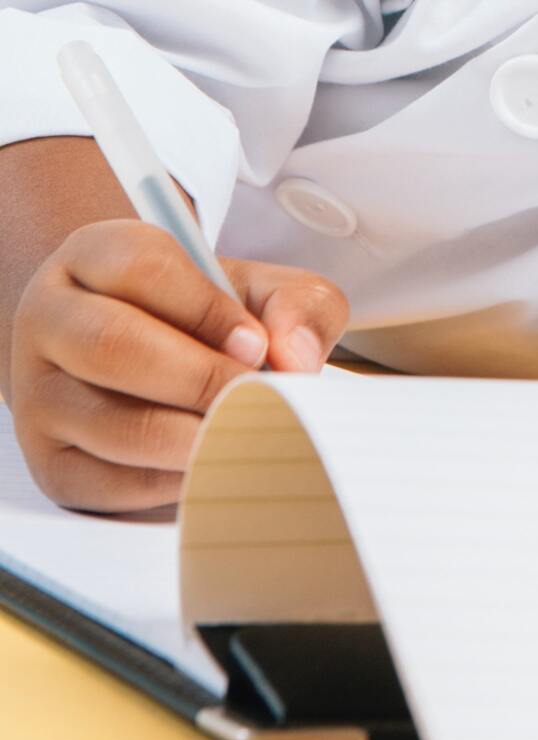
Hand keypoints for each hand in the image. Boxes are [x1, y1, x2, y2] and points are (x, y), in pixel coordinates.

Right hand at [6, 218, 348, 511]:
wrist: (142, 362)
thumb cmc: (202, 321)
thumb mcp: (253, 290)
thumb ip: (295, 304)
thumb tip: (295, 357)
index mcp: (94, 255)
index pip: (141, 269)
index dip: (207, 309)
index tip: (255, 344)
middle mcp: (50, 321)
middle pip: (114, 345)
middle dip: (202, 379)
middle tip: (258, 397)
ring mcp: (40, 396)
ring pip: (112, 424)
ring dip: (194, 437)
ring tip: (244, 433)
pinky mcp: (51, 464)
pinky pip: (110, 484)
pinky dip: (172, 482)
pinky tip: (208, 462)